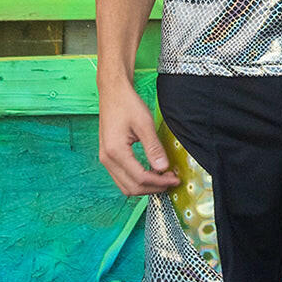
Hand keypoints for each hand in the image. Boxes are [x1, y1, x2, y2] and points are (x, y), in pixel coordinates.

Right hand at [98, 80, 180, 196]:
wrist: (112, 93)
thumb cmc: (127, 104)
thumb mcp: (144, 124)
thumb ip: (153, 148)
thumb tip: (163, 168)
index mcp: (115, 151)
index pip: (140, 178)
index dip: (160, 182)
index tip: (175, 179)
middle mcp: (107, 159)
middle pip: (132, 187)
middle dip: (153, 188)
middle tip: (171, 181)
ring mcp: (105, 159)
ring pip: (125, 186)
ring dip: (145, 187)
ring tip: (163, 179)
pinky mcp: (108, 157)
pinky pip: (122, 178)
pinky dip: (137, 180)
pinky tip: (151, 173)